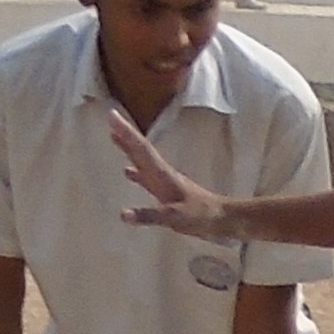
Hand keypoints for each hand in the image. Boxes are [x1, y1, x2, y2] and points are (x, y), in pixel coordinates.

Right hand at [106, 110, 242, 240]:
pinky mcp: (167, 192)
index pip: (141, 149)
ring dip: (129, 149)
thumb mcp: (174, 217)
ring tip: (114, 137)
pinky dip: (136, 173)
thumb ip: (149, 215)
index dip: (126, 133)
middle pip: (141, 150)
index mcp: (163, 175)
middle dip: (126, 134)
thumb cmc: (201, 216)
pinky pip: (146, 178)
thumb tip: (123, 214)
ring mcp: (165, 182)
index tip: (113, 115)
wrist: (222, 219)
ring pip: (143, 161)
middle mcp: (162, 174)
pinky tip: (127, 172)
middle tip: (111, 118)